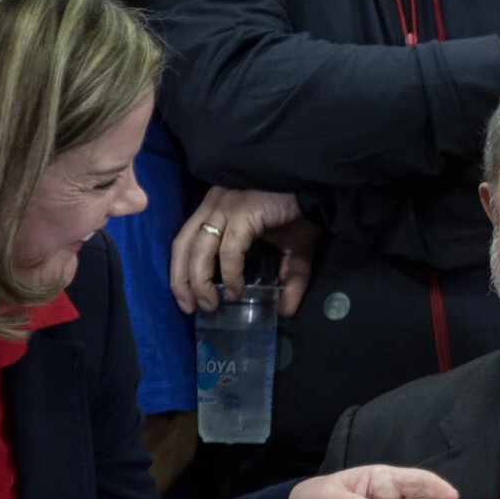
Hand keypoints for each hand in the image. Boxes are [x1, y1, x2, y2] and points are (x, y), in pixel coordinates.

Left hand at [172, 187, 320, 317]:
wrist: (319, 186)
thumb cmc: (303, 210)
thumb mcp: (293, 250)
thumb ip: (289, 279)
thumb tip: (286, 312)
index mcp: (216, 209)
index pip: (185, 241)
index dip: (180, 272)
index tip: (187, 299)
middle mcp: (214, 205)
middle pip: (183, 245)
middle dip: (180, 281)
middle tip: (190, 309)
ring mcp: (226, 206)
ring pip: (199, 249)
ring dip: (199, 282)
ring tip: (211, 305)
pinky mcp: (243, 211)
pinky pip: (229, 249)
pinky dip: (230, 274)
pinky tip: (236, 291)